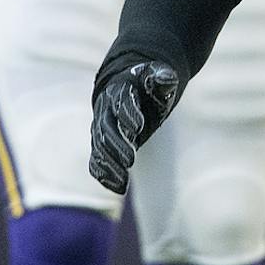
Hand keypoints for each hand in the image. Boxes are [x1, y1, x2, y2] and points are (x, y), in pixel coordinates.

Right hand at [88, 58, 180, 194]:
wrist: (128, 87)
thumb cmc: (148, 84)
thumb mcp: (158, 78)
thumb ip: (162, 78)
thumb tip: (167, 77)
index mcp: (119, 91)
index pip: (121, 102)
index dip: (128, 113)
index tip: (138, 127)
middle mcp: (106, 111)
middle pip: (106, 129)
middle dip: (116, 145)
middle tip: (130, 160)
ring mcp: (102, 128)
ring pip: (99, 148)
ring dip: (109, 165)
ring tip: (122, 183)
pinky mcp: (103, 142)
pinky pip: (97, 159)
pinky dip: (104, 173)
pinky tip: (117, 187)